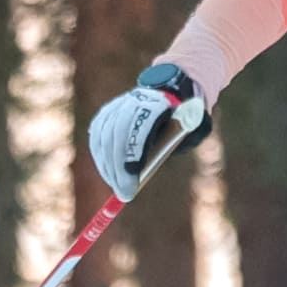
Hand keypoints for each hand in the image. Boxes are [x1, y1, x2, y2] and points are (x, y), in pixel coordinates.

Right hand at [86, 63, 207, 199]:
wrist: (168, 93)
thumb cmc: (180, 119)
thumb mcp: (190, 127)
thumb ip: (178, 141)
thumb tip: (145, 174)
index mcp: (158, 102)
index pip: (138, 128)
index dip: (132, 157)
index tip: (131, 185)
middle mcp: (133, 101)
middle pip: (117, 135)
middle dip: (118, 168)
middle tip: (124, 193)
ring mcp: (117, 106)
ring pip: (103, 137)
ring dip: (107, 166)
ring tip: (117, 186)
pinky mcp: (105, 113)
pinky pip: (97, 137)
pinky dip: (100, 157)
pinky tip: (108, 173)